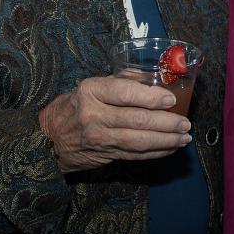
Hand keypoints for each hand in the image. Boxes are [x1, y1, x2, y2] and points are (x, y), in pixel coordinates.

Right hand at [38, 76, 191, 172]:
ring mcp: (99, 138)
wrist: (48, 140)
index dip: (150, 97)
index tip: (171, 99)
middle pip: (136, 120)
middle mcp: (94, 115)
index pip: (124, 93)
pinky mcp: (105, 155)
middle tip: (185, 122)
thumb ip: (120, 80)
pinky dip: (156, 152)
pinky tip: (170, 148)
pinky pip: (136, 155)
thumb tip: (153, 77)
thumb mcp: (90, 86)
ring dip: (166, 140)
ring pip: (139, 141)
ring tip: (184, 137)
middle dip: (166, 122)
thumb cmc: (73, 106)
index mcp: (91, 91)